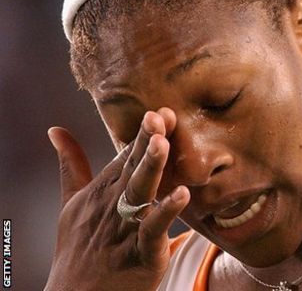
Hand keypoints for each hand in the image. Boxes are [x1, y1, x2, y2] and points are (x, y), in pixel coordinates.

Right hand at [45, 109, 189, 290]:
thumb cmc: (78, 249)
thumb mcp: (71, 203)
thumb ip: (72, 166)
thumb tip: (56, 130)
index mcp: (101, 192)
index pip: (123, 157)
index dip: (140, 134)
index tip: (158, 111)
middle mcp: (111, 206)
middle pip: (131, 168)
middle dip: (145, 142)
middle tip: (159, 115)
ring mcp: (124, 229)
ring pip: (139, 194)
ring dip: (151, 168)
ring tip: (163, 143)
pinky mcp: (140, 254)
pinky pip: (153, 230)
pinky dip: (166, 213)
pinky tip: (182, 194)